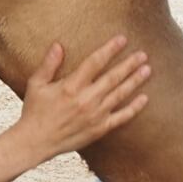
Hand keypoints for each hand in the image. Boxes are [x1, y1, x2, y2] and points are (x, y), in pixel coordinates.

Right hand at [16, 35, 150, 160]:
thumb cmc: (34, 111)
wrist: (35, 142)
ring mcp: (95, 115)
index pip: (95, 62)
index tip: (122, 39)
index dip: (110, 49)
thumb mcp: (36, 84)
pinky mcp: (100, 129)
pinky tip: (144, 98)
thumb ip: (48, 64)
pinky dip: (134, 108)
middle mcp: (86, 99)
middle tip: (143, 54)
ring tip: (147, 70)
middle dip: (129, 64)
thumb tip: (58, 45)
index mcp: (71, 86)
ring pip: (120, 94)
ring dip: (135, 81)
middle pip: (113, 77)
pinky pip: (121, 117)